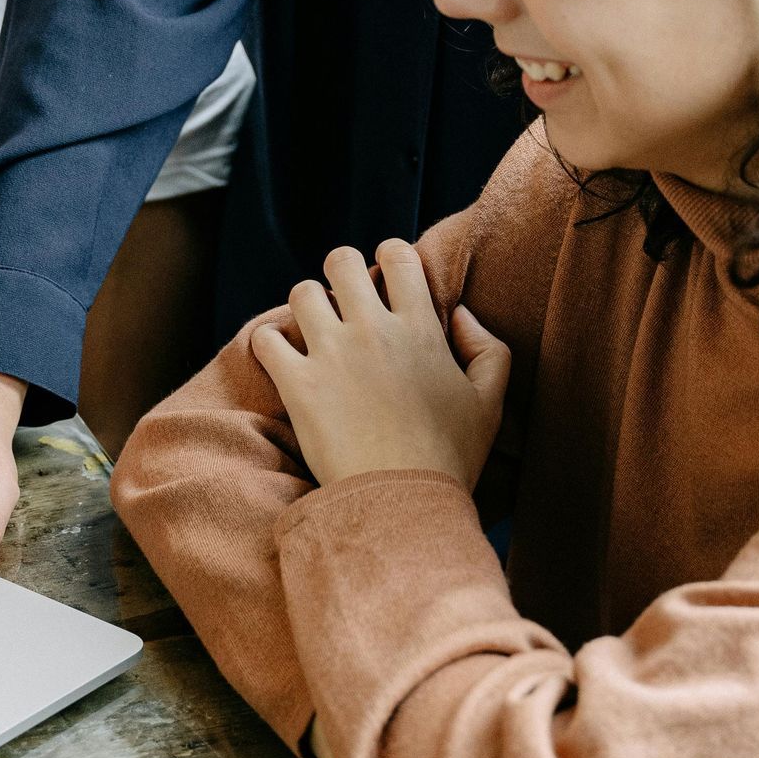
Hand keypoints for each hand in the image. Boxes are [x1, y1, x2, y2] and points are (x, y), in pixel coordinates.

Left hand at [250, 239, 509, 490]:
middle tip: (344, 301)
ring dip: (307, 306)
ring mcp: (331, 353)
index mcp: (420, 327)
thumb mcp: (490, 403)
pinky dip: (270, 343)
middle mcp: (373, 329)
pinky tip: (283, 358)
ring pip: (302, 292)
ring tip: (313, 330)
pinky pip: (267, 338)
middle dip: (341, 273)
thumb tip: (460, 315)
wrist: (401, 502)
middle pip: (342, 261)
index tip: (385, 278)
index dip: (389, 257)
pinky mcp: (297, 384)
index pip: (397, 255)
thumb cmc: (449, 458)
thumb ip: (488, 348)